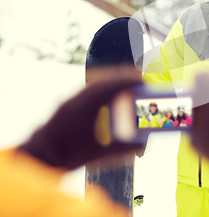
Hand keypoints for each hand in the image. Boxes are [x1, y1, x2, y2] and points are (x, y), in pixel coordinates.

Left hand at [18, 69, 143, 169]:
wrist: (40, 157)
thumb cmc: (68, 155)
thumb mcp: (100, 153)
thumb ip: (123, 149)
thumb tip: (143, 146)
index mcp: (89, 104)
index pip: (114, 84)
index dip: (131, 79)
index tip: (145, 80)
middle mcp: (79, 97)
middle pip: (106, 77)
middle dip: (124, 76)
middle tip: (140, 79)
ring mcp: (71, 98)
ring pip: (96, 81)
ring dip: (113, 80)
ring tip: (127, 84)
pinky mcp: (67, 104)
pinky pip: (88, 88)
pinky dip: (102, 87)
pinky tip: (108, 95)